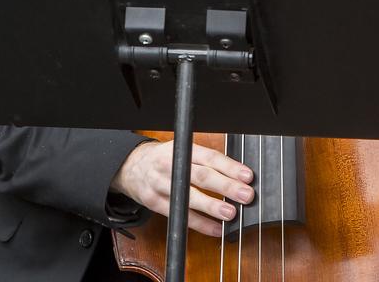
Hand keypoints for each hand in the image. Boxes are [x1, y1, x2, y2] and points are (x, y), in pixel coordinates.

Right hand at [110, 141, 253, 236]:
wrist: (131, 166)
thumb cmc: (164, 158)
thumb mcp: (182, 149)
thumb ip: (204, 160)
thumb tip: (235, 174)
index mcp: (181, 149)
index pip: (209, 157)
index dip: (229, 166)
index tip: (247, 176)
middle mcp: (171, 166)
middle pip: (201, 177)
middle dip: (226, 186)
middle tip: (246, 195)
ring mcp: (162, 186)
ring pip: (189, 198)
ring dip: (212, 207)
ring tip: (231, 213)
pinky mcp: (156, 204)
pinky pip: (180, 216)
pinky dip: (200, 225)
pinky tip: (216, 229)